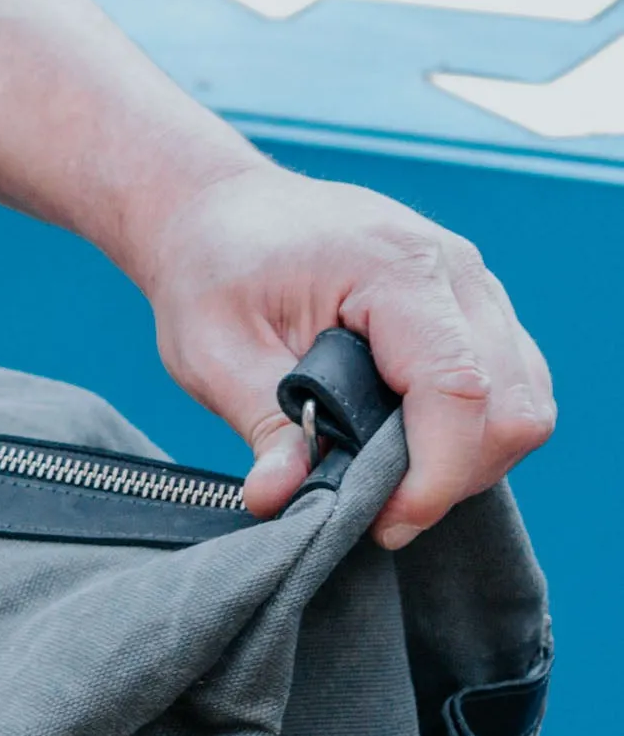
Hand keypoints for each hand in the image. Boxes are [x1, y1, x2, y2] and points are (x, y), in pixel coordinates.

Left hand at [132, 166, 553, 544]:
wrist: (224, 212)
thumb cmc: (215, 268)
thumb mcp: (211, 350)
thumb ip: (259, 423)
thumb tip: (280, 496)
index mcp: (396, 268)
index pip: (457, 388)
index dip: (434, 475)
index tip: (384, 523)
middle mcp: (457, 272)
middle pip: (511, 406)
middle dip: (453, 476)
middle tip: (375, 510)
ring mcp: (476, 289)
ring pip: (523, 403)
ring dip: (466, 460)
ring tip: (385, 480)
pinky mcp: (474, 310)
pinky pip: (510, 387)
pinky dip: (470, 434)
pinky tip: (404, 447)